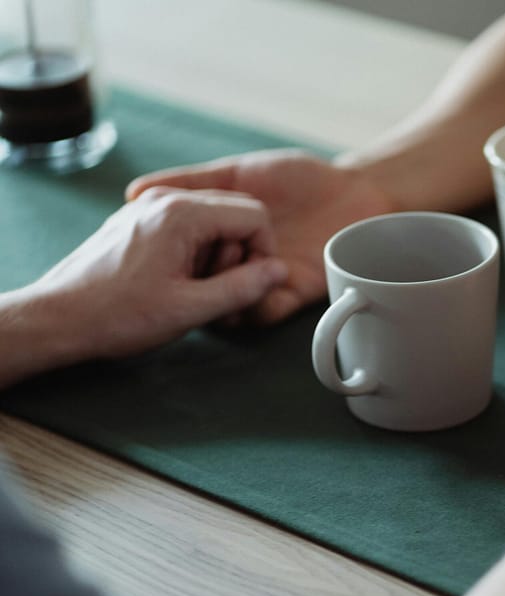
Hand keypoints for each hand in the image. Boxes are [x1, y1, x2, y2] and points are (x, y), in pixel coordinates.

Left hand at [33, 188, 287, 358]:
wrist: (58, 318)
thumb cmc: (117, 315)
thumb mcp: (191, 309)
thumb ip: (243, 289)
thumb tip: (278, 273)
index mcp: (183, 214)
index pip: (255, 216)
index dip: (263, 253)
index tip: (248, 283)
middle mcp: (166, 200)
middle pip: (236, 214)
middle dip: (238, 253)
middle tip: (214, 287)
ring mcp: (150, 205)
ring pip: (213, 220)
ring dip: (216, 254)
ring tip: (190, 288)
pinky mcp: (140, 219)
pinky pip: (188, 226)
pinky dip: (194, 252)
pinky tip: (175, 280)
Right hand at [126, 149, 399, 323]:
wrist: (356, 189)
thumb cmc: (298, 178)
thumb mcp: (236, 172)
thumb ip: (192, 182)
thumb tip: (135, 190)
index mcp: (219, 240)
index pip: (180, 264)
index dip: (164, 264)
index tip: (150, 256)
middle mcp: (238, 265)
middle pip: (200, 293)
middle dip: (190, 286)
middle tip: (187, 271)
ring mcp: (266, 281)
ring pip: (232, 307)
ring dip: (224, 298)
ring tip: (223, 278)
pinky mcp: (296, 293)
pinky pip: (270, 311)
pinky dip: (258, 305)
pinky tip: (253, 290)